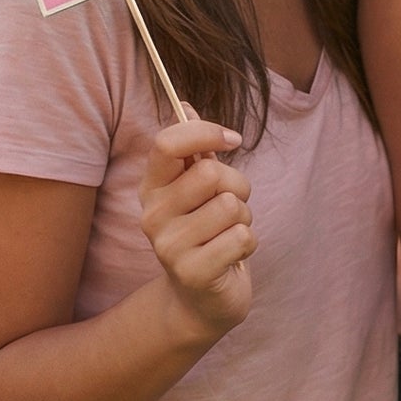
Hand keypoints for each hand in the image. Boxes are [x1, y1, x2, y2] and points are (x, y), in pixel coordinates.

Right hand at [139, 115, 253, 338]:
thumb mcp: (198, 186)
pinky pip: (242, 237)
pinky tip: (230, 256)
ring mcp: (167, 246)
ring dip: (244, 218)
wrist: (202, 296)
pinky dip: (248, 244)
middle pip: (212, 174)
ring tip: (228, 233)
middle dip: (238, 186)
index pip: (168, 143)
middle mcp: (151, 215)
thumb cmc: (207, 230)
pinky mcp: (191, 272)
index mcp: (152, 187)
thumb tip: (184, 103)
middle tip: (231, 207)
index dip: (206, 133)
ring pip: (232, 206)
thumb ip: (194, 148)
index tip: (232, 140)